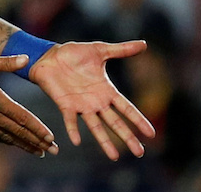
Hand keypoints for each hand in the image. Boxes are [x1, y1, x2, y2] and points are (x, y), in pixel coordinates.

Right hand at [0, 53, 59, 156]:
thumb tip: (26, 59)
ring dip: (24, 145)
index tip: (51, 138)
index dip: (37, 128)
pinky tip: (15, 143)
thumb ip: (5, 62)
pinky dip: (8, 141)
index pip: (21, 117)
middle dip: (37, 142)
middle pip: (18, 131)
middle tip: (53, 151)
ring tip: (39, 152)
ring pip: (7, 137)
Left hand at [27, 40, 155, 159]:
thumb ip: (122, 50)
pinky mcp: (65, 105)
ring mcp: (81, 105)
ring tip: (114, 156)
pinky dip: (74, 130)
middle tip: (139, 153)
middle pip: (115, 122)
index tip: (151, 133)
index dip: (138, 120)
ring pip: (96, 127)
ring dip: (104, 141)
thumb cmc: (74, 53)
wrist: (49, 55)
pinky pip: (71, 120)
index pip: (126, 108)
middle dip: (127, 136)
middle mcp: (96, 101)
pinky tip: (77, 141)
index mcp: (106, 90)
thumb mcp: (100, 50)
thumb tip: (145, 44)